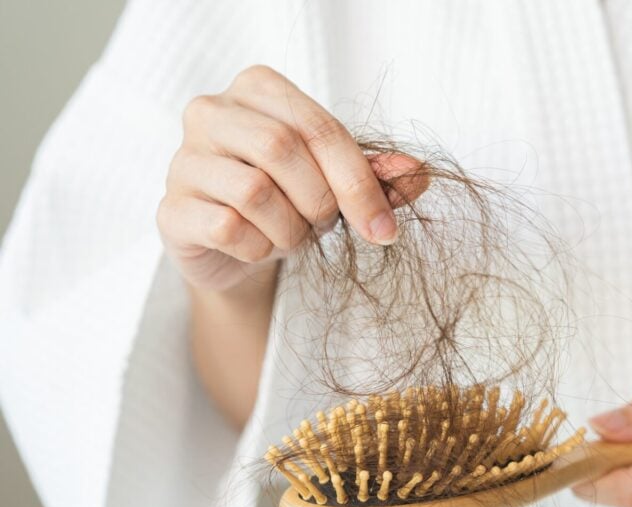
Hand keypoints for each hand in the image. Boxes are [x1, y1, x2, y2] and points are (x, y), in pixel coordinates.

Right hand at [157, 64, 427, 291]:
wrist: (239, 251)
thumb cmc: (291, 201)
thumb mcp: (340, 185)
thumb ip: (380, 177)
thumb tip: (418, 172)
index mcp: (259, 89)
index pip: (319, 127)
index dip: (359, 182)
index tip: (385, 230)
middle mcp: (212, 111)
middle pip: (281, 149)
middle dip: (320, 202)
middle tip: (324, 227)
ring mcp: (183, 158)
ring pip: (253, 191)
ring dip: (289, 230)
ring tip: (289, 235)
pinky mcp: (170, 209)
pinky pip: (226, 228)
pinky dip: (257, 249)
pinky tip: (257, 247)